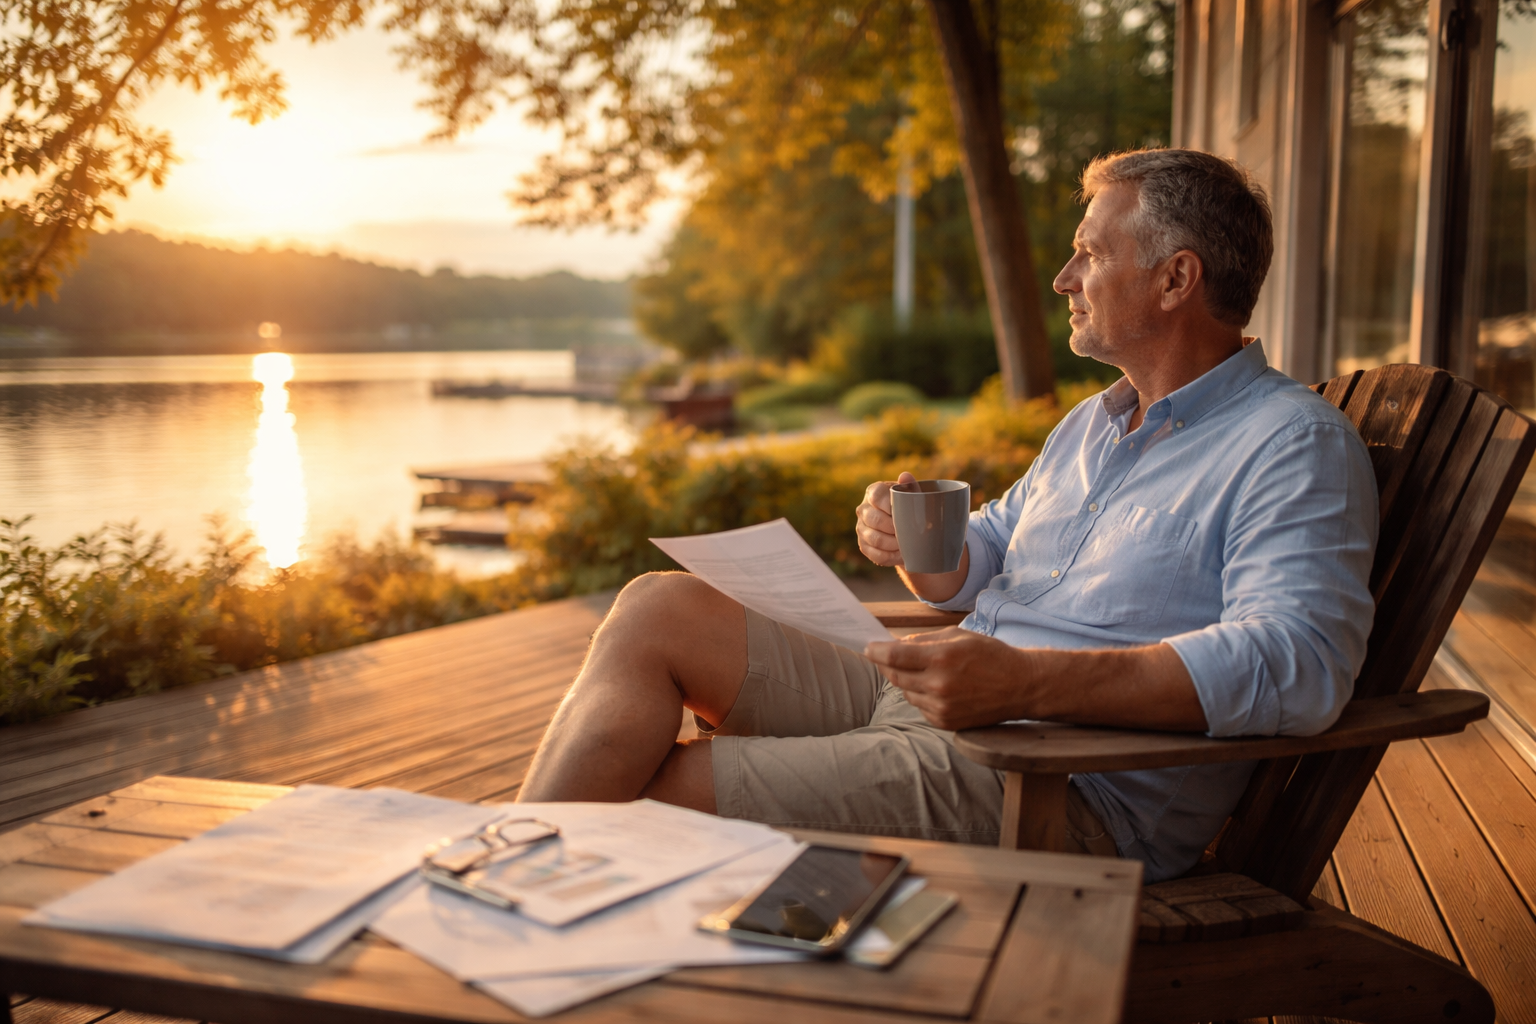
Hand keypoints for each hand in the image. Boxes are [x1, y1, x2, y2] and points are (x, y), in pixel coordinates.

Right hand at [857, 471, 915, 566]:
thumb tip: (905, 476)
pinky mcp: (863, 545)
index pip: (877, 497)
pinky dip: (891, 557)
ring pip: (875, 539)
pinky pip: (875, 554)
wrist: (904, 524)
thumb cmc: (908, 505)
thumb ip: (910, 486)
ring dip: (894, 544)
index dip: (891, 506)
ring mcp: (860, 528)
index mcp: (873, 492)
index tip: (904, 513)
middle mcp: (863, 509)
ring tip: (907, 545)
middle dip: (894, 529)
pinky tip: (901, 554)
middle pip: (875, 520)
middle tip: (909, 532)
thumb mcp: (912, 494)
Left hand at [864, 627, 1029, 729]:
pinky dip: (921, 695)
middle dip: (886, 664)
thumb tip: (895, 644)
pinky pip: (919, 706)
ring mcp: (941, 707)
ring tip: (926, 671)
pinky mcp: (945, 722)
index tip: (867, 648)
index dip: (876, 652)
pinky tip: (938, 687)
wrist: (1020, 686)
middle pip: (895, 676)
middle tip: (883, 657)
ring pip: (905, 692)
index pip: (894, 656)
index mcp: (942, 658)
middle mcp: (939, 685)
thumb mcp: (958, 636)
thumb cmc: (990, 655)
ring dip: (906, 680)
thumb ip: (923, 641)